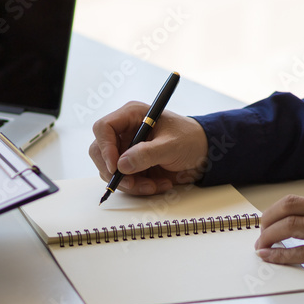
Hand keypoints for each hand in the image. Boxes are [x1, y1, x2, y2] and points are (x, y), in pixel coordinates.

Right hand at [88, 101, 208, 195]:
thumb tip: (121, 165)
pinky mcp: (131, 165)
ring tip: (154, 185)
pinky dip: (138, 188)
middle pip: (100, 151)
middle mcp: (124, 131)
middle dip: (114, 171)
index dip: (105, 147)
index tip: (115, 167)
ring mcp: (126, 149)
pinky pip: (123, 180)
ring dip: (130, 183)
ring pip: (110, 170)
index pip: (103, 128)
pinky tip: (158, 185)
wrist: (204, 154)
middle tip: (132, 183)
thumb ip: (147, 154)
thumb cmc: (191, 140)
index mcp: (132, 115)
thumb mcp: (171, 145)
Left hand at [254, 190, 303, 279]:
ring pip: (291, 226)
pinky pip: (300, 252)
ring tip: (260, 244)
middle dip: (268, 217)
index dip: (284, 210)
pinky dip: (280, 254)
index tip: (274, 219)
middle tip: (261, 228)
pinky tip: (268, 256)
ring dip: (269, 235)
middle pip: (290, 206)